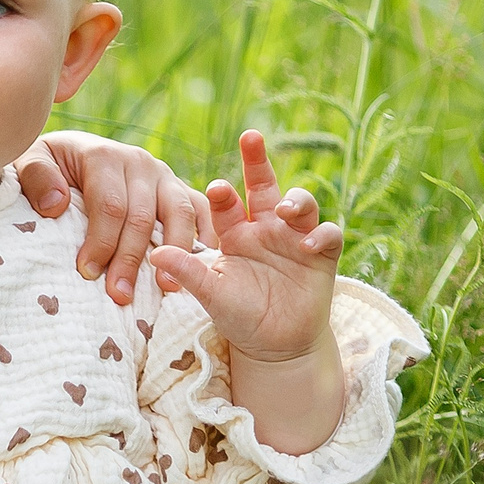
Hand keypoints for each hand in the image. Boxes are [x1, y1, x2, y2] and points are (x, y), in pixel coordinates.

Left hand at [20, 131, 213, 305]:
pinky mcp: (178, 188)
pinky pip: (199, 210)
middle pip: (142, 216)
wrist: (69, 154)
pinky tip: (200, 268)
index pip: (109, 205)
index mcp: (104, 156)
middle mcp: (139, 162)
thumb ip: (36, 178)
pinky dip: (204, 237)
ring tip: (167, 288)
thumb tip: (56, 206)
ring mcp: (163, 175)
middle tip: (120, 295)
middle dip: (130, 259)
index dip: (101, 242)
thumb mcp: (30, 163)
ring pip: (178, 213)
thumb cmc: (48, 169)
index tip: (88, 273)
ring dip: (174, 253)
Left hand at [145, 131, 345, 453]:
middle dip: (257, 160)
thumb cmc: (239, 315)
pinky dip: (321, 235)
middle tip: (250, 137)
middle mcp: (266, 228)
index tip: (215, 188)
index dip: (223, 194)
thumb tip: (154, 254)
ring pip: (301, 203)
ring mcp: (295, 238)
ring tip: (285, 209)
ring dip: (296, 200)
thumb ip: (188, 273)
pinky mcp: (322, 255)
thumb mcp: (212, 294)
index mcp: (235, 232)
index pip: (227, 202)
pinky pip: (328, 234)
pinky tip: (308, 244)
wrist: (274, 346)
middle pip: (264, 185)